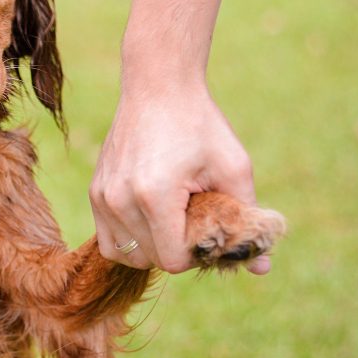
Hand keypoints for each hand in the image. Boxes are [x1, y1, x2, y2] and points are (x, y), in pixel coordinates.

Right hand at [90, 84, 268, 274]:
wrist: (157, 88)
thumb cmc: (200, 125)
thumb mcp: (234, 168)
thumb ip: (246, 218)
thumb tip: (262, 268)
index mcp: (154, 195)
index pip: (172, 260)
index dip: (197, 254)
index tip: (209, 229)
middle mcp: (120, 200)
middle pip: (150, 260)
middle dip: (177, 249)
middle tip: (194, 220)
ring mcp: (102, 197)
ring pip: (127, 255)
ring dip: (153, 248)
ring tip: (172, 219)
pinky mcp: (95, 192)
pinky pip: (109, 241)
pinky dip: (131, 241)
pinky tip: (151, 221)